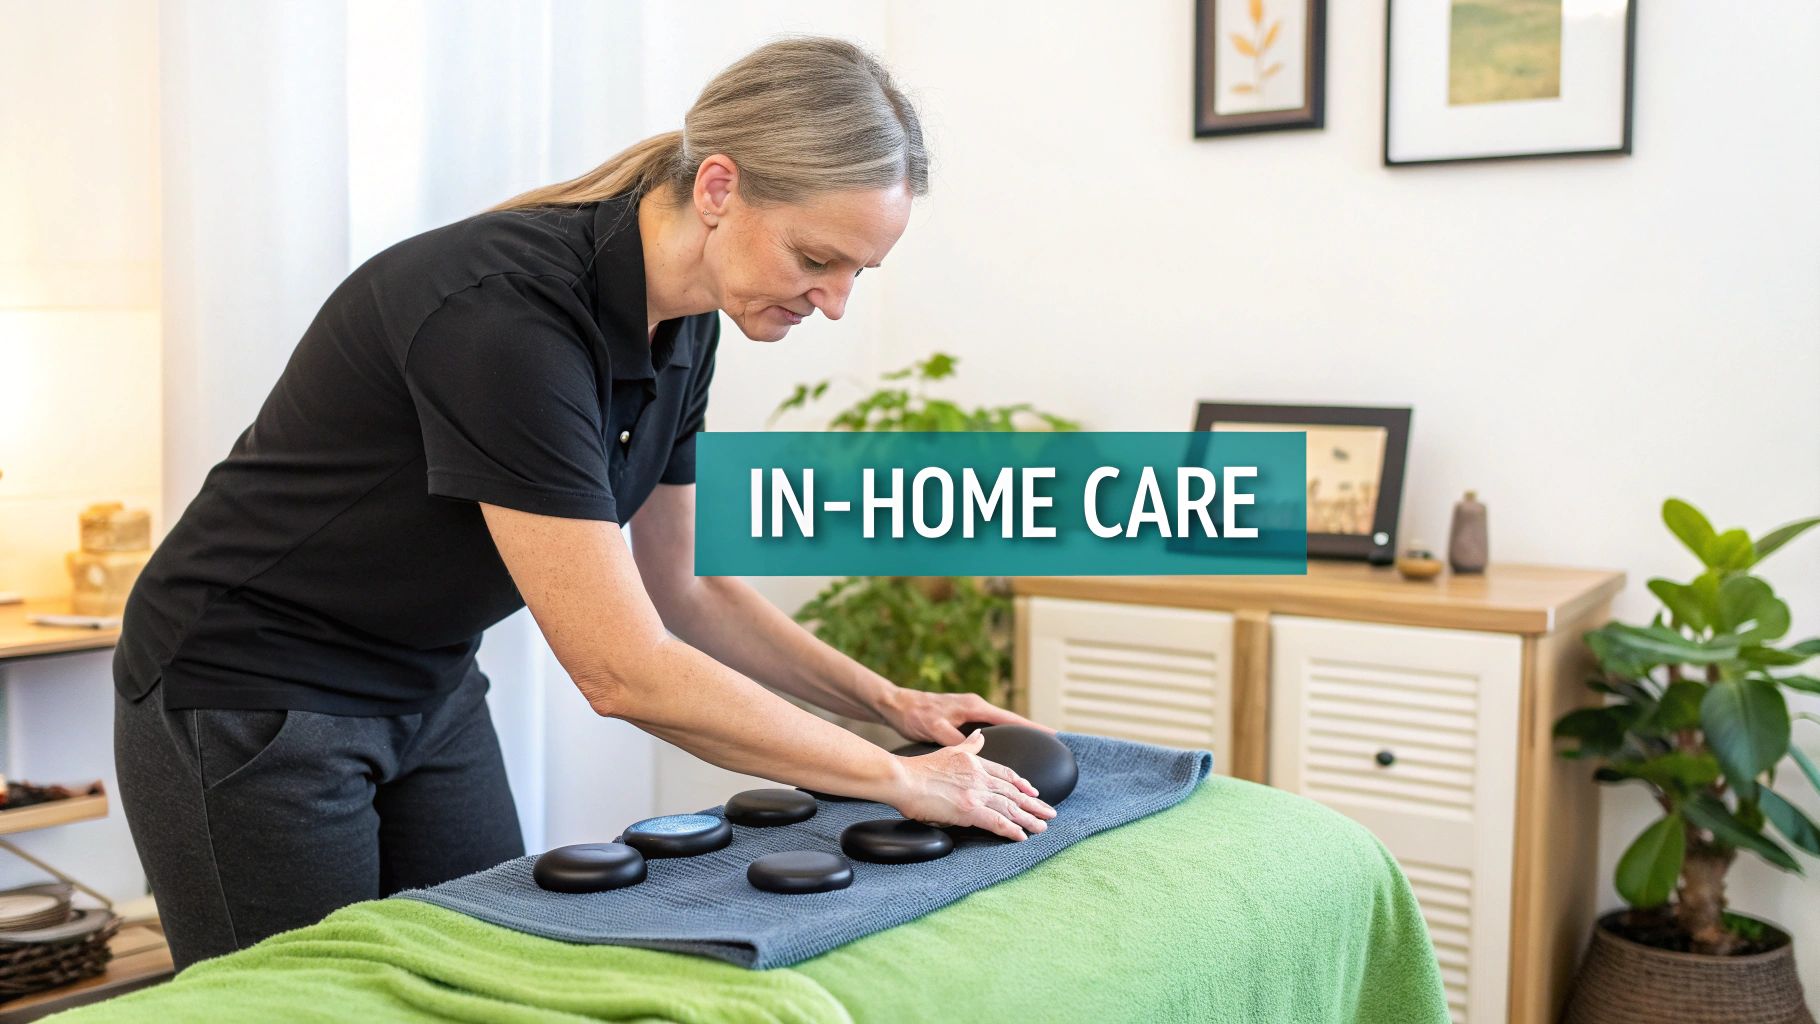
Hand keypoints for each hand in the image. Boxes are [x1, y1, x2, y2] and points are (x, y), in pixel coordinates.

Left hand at [876, 688, 1056, 746]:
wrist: (896, 705)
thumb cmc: (915, 715)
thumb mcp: (936, 728)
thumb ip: (956, 739)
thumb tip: (976, 748)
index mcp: (974, 707)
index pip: (1010, 719)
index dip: (1031, 728)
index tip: (1052, 734)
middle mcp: (976, 707)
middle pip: (1010, 723)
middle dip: (1030, 733)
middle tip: (1053, 744)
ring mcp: (970, 713)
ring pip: (999, 727)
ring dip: (1015, 737)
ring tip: (1034, 749)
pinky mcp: (962, 720)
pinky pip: (988, 730)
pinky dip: (1000, 739)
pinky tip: (1004, 750)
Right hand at [889, 730, 1056, 840]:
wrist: (903, 778)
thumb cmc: (920, 768)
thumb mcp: (949, 750)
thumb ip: (969, 746)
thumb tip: (980, 736)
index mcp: (976, 764)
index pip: (1006, 774)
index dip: (1023, 784)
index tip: (1034, 792)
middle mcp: (980, 778)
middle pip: (1014, 793)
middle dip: (1034, 804)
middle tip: (1050, 813)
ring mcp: (976, 794)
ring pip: (1010, 808)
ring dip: (1029, 819)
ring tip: (1042, 827)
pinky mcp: (968, 810)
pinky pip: (996, 822)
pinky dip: (1011, 829)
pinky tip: (1022, 836)